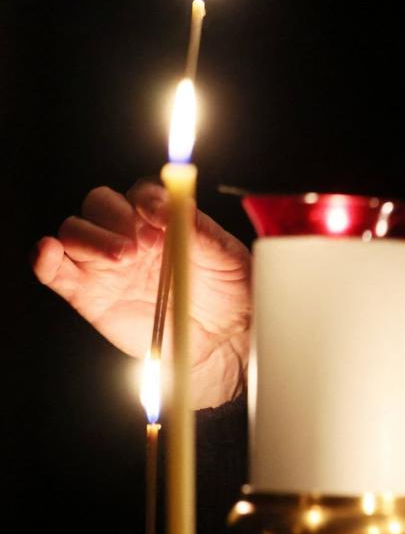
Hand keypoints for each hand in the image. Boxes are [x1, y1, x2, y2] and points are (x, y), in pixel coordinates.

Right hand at [33, 180, 251, 409]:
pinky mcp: (86, 292)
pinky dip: (45, 259)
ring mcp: (104, 262)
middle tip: (143, 246)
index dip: (146, 198)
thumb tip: (169, 204)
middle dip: (116, 218)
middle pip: (100, 203)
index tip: (159, 214)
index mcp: (163, 218)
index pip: (141, 192)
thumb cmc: (230, 293)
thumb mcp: (228, 258)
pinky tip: (49, 254)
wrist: (222, 341)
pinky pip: (54, 270)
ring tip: (123, 260)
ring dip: (91, 238)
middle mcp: (129, 233)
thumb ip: (200, 229)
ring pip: (74, 230)